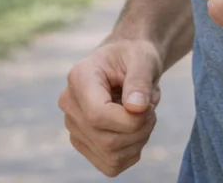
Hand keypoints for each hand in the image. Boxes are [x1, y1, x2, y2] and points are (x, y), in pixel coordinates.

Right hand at [58, 38, 162, 177]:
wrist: (127, 62)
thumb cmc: (134, 57)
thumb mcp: (143, 59)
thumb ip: (140, 80)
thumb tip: (137, 108)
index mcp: (79, 78)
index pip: (97, 115)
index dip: (129, 119)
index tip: (150, 105)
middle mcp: (70, 105)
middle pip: (106, 140)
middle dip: (140, 129)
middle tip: (152, 107)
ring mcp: (74, 128)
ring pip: (111, 156)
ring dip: (139, 139)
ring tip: (144, 114)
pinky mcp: (84, 145)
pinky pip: (112, 165)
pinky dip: (132, 151)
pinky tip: (134, 127)